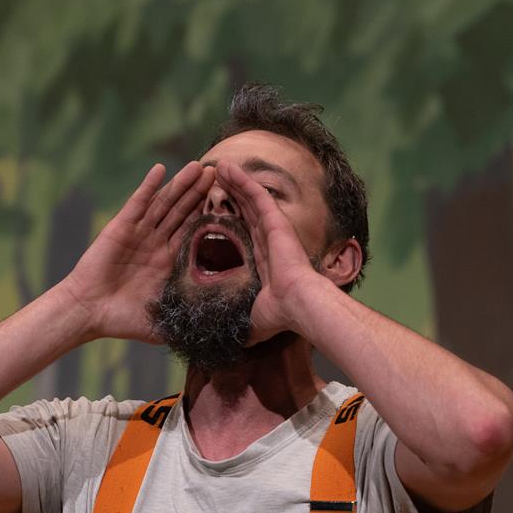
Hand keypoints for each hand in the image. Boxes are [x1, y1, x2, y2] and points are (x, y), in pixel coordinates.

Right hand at [61, 161, 215, 343]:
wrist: (88, 313)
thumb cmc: (123, 321)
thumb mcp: (163, 324)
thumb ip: (185, 322)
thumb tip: (214, 334)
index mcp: (168, 263)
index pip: (193, 234)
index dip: (209, 217)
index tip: (230, 203)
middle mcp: (156, 244)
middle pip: (182, 212)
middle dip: (199, 193)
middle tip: (219, 173)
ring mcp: (139, 233)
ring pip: (165, 203)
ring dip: (181, 184)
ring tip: (199, 166)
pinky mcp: (121, 227)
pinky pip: (138, 203)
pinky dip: (149, 186)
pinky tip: (161, 169)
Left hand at [213, 160, 319, 344]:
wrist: (298, 305)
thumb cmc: (278, 316)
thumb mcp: (252, 320)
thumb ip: (241, 325)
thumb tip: (230, 345)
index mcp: (263, 259)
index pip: (244, 233)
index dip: (231, 220)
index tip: (217, 212)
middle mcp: (268, 240)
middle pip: (245, 211)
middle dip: (231, 195)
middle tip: (213, 182)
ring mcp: (272, 228)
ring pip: (248, 198)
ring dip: (232, 181)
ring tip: (215, 166)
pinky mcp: (275, 220)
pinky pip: (254, 194)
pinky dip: (240, 179)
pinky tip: (224, 166)